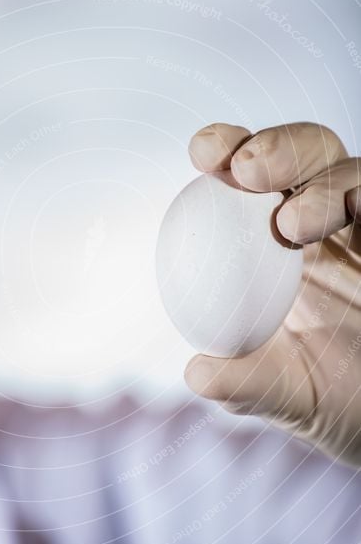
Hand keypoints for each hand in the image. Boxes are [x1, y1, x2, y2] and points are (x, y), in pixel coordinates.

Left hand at [184, 122, 360, 466]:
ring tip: (291, 225)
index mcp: (281, 243)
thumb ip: (246, 382)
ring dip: (325, 186)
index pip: (252, 181)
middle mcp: (332, 227)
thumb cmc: (335, 397)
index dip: (228, 151)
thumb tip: (198, 373)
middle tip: (245, 169)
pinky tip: (358, 211)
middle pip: (310, 156)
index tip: (203, 154)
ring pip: (356, 175)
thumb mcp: (286, 394)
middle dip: (278, 146)